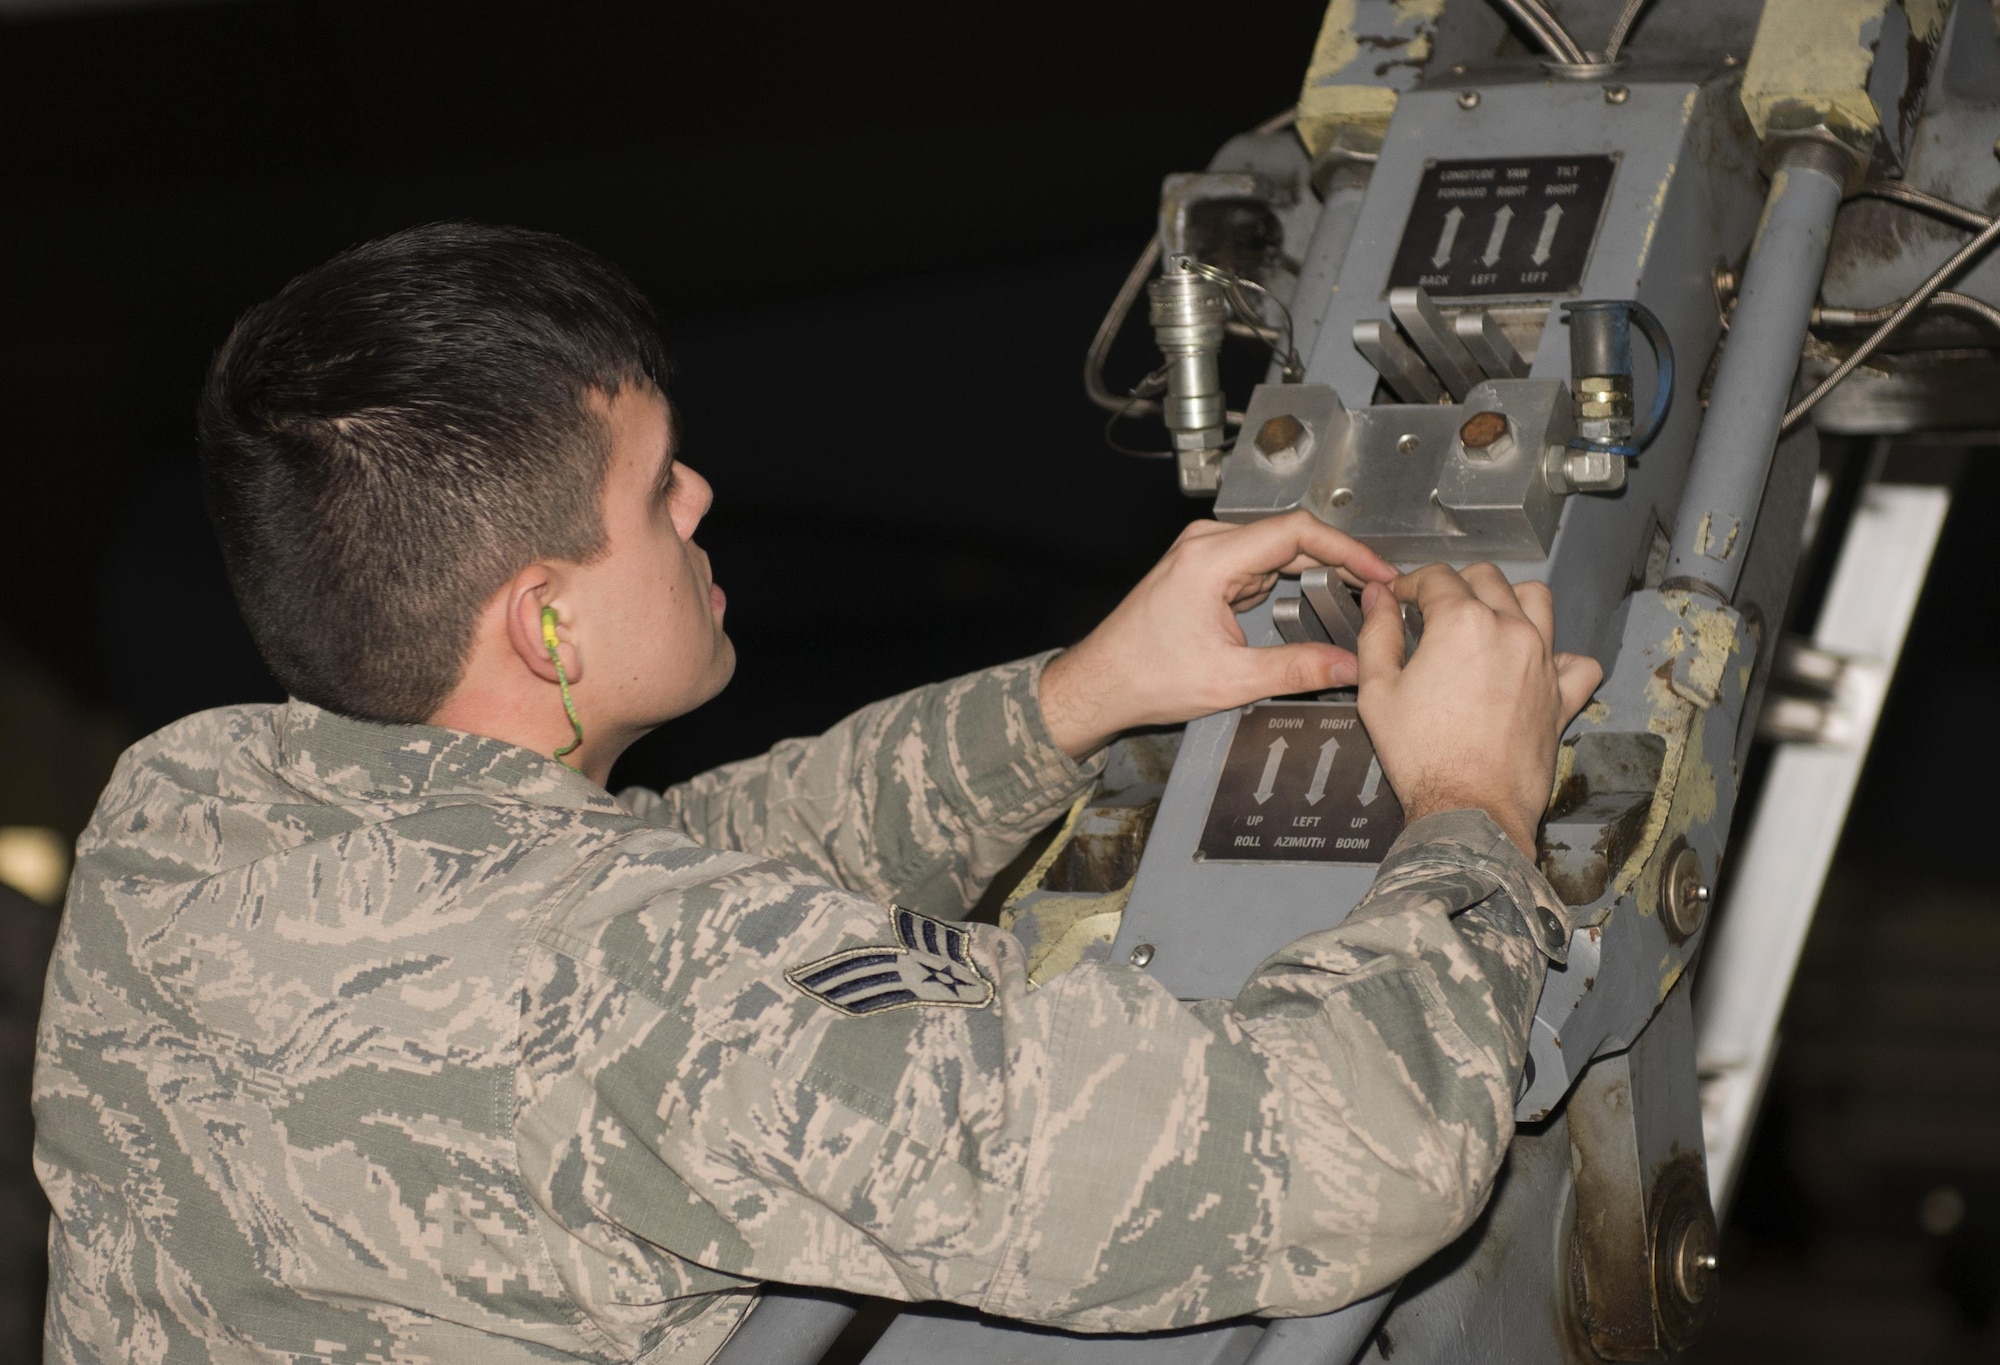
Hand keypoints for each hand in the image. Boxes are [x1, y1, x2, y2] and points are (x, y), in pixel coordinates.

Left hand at [1039, 511, 1397, 759]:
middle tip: (1379, 588)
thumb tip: (1352, 666)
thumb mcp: (1231, 680)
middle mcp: (1205, 545)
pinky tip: (1316, 597)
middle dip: (1338, 561)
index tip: (1378, 571)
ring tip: (1357, 593)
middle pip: (1290, 537)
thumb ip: (1298, 669)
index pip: (1296, 532)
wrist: (1100, 683)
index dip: (1347, 549)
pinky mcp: (1203, 569)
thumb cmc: (1145, 677)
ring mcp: (1203, 554)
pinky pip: (1259, 564)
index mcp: (1209, 559)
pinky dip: (1290, 579)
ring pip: (1276, 550)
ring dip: (1316, 570)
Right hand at [1355, 564, 1601, 856]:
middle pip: (1487, 579)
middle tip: (1434, 611)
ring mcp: (1543, 661)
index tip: (1397, 600)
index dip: (1408, 584)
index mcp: (1462, 622)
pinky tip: (1535, 665)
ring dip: (1509, 600)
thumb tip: (1378, 597)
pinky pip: (1578, 660)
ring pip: (1537, 600)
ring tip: (1486, 622)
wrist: (1468, 808)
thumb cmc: (1421, 755)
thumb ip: (1377, 634)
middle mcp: (1510, 630)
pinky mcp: (1562, 696)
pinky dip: (1561, 655)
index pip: (1435, 578)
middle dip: (1456, 585)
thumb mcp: (1377, 691)